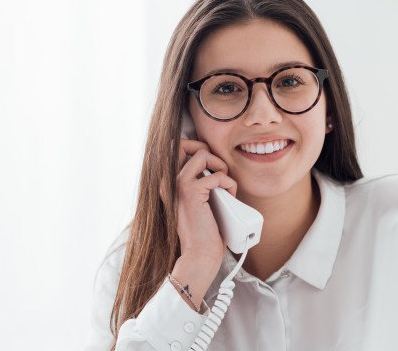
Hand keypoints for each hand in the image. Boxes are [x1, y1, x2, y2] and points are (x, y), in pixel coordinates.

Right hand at [170, 138, 236, 263]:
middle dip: (208, 152)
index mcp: (167, 183)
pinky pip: (217, 175)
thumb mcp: (197, 200)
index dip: (196, 148)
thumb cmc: (203, 230)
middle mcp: (168, 181)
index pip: (175, 148)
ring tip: (225, 185)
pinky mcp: (191, 192)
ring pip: (202, 154)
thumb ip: (197, 181)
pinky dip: (230, 184)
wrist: (200, 254)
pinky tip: (230, 197)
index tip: (212, 165)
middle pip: (185, 143)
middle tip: (219, 171)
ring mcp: (178, 185)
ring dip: (221, 167)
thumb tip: (211, 162)